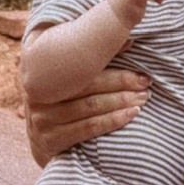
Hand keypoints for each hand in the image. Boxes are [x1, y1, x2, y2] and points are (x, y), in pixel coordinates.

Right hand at [23, 67, 149, 166]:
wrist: (40, 143)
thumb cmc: (62, 102)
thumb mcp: (69, 79)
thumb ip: (92, 60)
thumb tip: (128, 41)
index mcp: (42, 70)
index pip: (82, 65)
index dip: (113, 63)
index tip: (138, 67)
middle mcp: (38, 93)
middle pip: (87, 86)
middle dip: (121, 83)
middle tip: (145, 83)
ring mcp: (42, 118)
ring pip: (90, 106)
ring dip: (121, 101)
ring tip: (142, 98)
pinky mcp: (50, 139)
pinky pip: (88, 127)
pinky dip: (112, 120)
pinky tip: (131, 115)